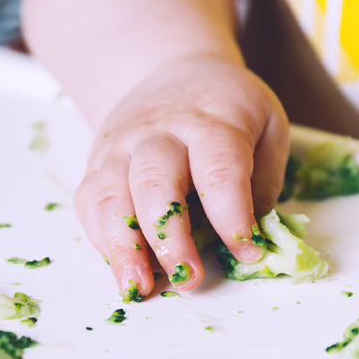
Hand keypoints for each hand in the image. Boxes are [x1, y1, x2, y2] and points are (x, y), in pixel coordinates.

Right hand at [73, 55, 289, 298]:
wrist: (170, 71)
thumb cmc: (228, 108)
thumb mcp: (268, 125)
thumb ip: (264, 181)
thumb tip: (253, 238)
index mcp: (212, 122)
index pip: (219, 169)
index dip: (232, 215)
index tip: (247, 251)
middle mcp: (160, 132)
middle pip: (155, 182)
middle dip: (169, 236)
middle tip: (188, 277)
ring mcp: (122, 147)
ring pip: (112, 195)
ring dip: (123, 246)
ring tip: (138, 287)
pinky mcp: (98, 164)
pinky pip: (91, 204)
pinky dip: (102, 240)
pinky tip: (123, 269)